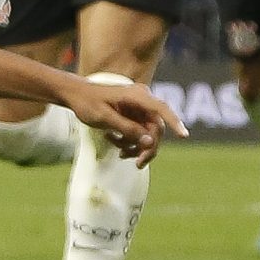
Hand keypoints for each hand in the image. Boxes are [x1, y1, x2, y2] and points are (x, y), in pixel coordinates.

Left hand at [63, 79, 187, 167]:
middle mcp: (143, 101)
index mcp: (137, 95)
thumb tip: (149, 141)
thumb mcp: (105, 117)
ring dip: (136, 147)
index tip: (184, 136)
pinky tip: (114, 143)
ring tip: (119, 152)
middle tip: (137, 164)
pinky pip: (140, 134)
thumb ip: (127, 129)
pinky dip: (130, 142)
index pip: (161, 109)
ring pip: (149, 135)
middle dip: (147, 147)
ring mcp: (140, 109)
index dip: (175, 122)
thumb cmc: (87, 102)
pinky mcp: (135, 117)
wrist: (75, 96)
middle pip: (156, 129)